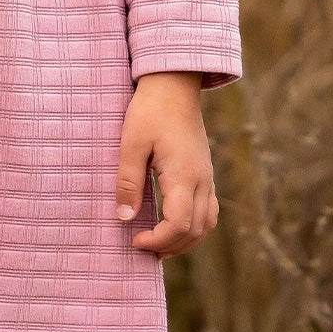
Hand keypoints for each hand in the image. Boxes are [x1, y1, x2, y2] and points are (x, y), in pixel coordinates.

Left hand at [115, 71, 218, 258]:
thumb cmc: (150, 110)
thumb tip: (124, 217)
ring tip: (159, 245)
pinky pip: (208, 209)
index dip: (158, 240)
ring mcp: (207, 176)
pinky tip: (176, 225)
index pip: (178, 225)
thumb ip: (128, 181)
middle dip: (170, 246)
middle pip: (195, 230)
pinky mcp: (205, 171)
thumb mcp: (131, 142)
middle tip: (143, 247)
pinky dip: (195, 226)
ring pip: (207, 223)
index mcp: (184, 176)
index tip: (134, 239)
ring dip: (186, 240)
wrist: (174, 84)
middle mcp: (202, 180)